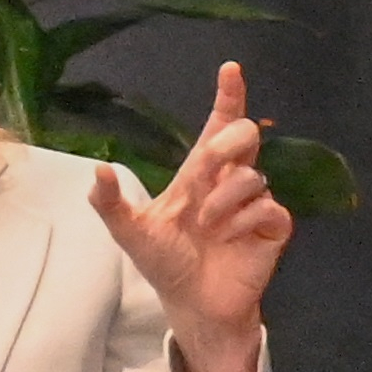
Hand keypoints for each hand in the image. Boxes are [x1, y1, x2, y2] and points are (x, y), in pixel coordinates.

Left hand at [92, 64, 294, 371]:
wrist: (193, 302)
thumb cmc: (165, 263)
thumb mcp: (130, 232)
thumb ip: (110, 202)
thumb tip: (97, 169)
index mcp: (200, 173)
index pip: (217, 125)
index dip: (227, 96)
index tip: (230, 69)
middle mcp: (230, 181)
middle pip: (244, 135)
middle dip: (230, 141)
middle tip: (211, 162)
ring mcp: (254, 203)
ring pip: (252, 177)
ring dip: (223, 201)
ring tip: (207, 228)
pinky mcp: (274, 228)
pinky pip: (267, 208)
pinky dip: (244, 221)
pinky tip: (229, 238)